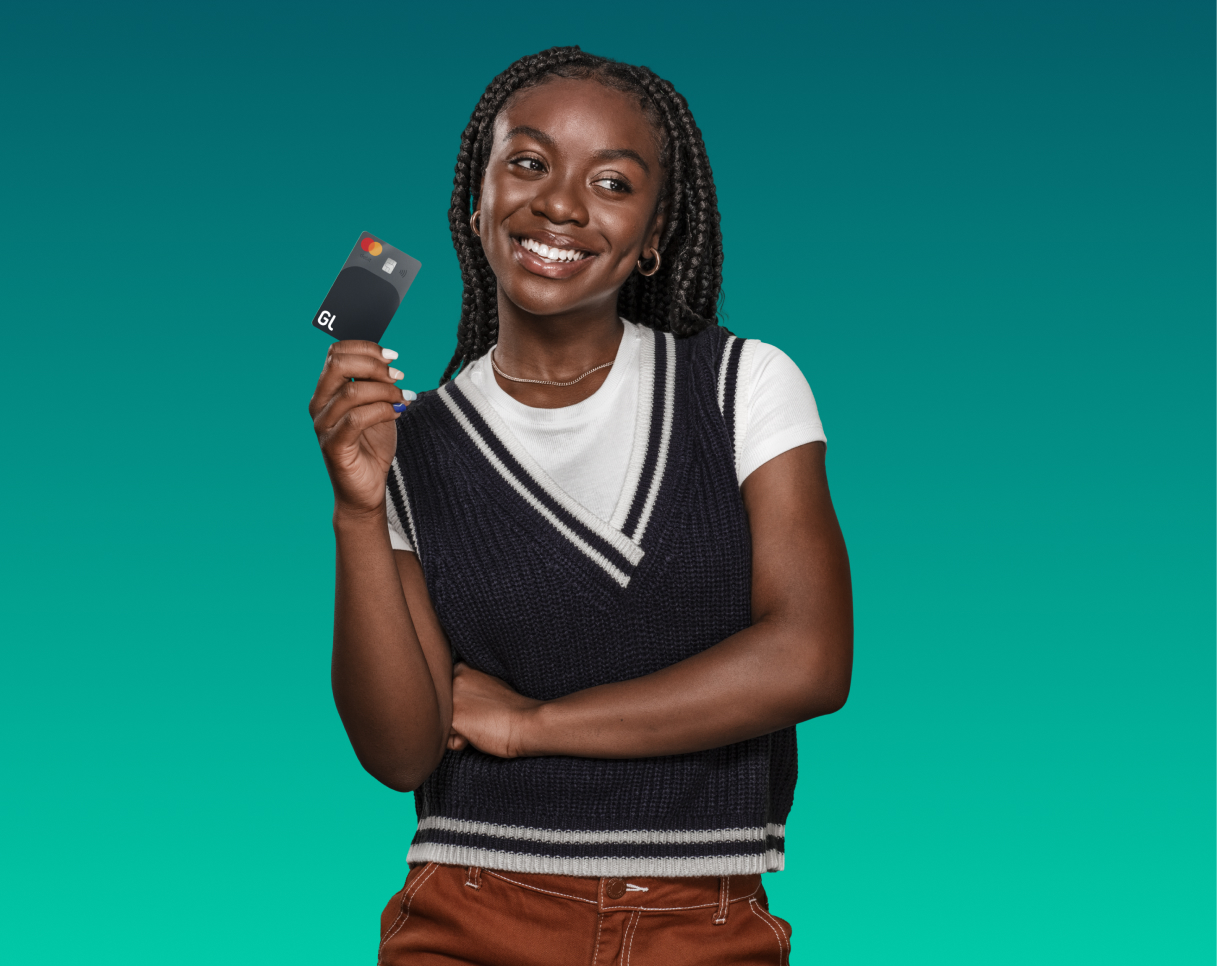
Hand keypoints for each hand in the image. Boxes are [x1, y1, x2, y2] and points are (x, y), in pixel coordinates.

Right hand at [309, 340, 413, 514]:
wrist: (367, 489)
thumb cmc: (372, 446)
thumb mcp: (378, 406)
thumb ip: (377, 384)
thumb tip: (389, 360)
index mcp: (327, 391)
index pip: (336, 353)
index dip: (366, 348)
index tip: (393, 356)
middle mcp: (319, 404)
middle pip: (338, 364)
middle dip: (374, 365)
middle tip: (398, 376)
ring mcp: (323, 425)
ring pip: (352, 390)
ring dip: (385, 390)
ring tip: (403, 398)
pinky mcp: (333, 445)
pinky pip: (356, 418)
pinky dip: (382, 410)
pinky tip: (398, 412)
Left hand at [448, 663, 541, 757]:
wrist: (527, 722)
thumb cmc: (512, 710)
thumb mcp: (488, 686)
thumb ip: (468, 688)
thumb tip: (452, 704)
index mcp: (462, 668)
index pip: (444, 696)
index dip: (462, 707)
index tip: (482, 707)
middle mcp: (453, 679)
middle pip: (441, 710)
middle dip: (457, 718)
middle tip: (482, 717)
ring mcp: (452, 697)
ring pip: (442, 723)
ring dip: (457, 731)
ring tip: (480, 725)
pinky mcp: (453, 718)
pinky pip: (445, 738)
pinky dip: (459, 742)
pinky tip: (477, 734)